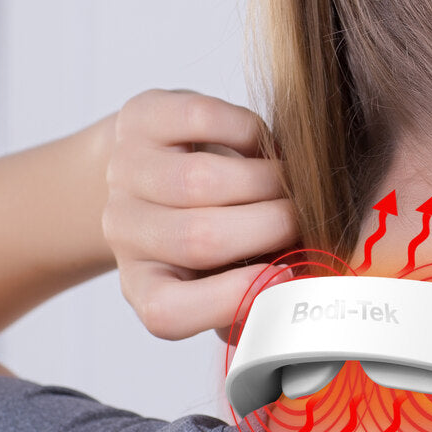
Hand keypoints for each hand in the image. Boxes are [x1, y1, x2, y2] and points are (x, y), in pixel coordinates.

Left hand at [101, 89, 300, 344]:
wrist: (160, 162)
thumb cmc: (214, 223)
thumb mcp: (232, 267)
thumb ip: (261, 287)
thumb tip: (304, 284)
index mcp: (145, 285)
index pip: (169, 312)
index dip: (235, 297)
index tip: (288, 275)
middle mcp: (125, 233)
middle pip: (200, 240)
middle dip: (275, 226)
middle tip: (306, 218)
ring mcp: (126, 172)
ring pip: (202, 181)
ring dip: (268, 180)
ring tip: (290, 182)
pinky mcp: (139, 118)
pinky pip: (202, 120)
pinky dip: (249, 132)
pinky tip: (259, 145)